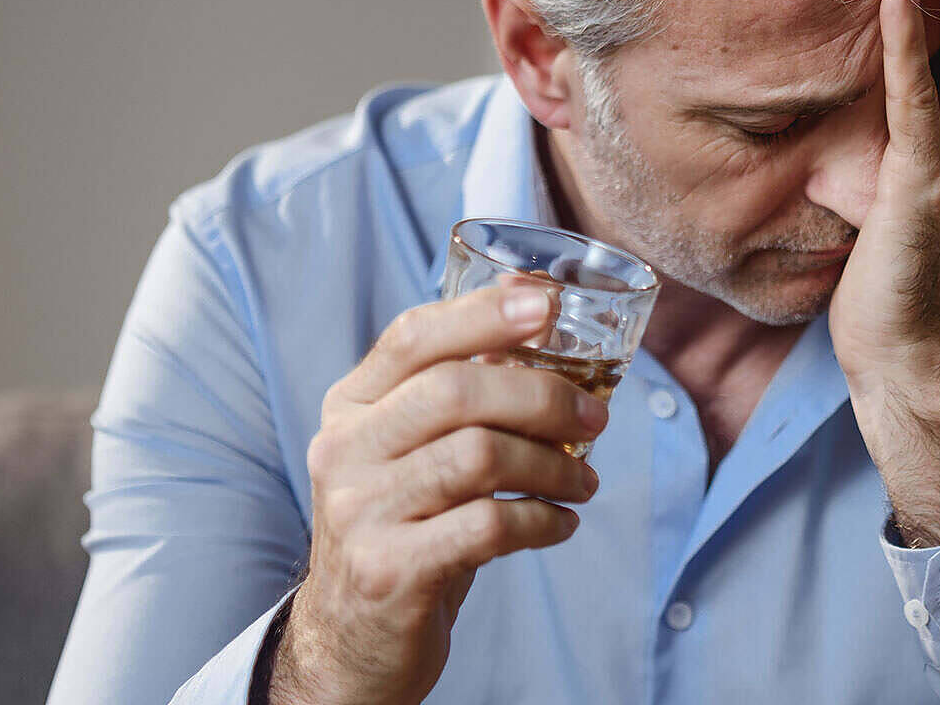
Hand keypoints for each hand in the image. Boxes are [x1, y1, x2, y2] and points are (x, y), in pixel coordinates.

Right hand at [269, 284, 608, 704]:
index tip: (547, 302)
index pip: (413, 336)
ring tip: (583, 481)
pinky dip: (542, 521)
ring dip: (553, 465)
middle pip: (456, 391)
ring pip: (480, 456)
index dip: (482, 312)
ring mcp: (360, 512)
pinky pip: (489, 527)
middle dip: (543, 397)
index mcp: (350, 406)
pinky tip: (560, 524)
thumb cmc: (403, 524)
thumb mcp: (411, 450)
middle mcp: (344, 450)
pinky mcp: (390, 571)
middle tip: (595, 418)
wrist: (350, 637)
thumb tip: (535, 305)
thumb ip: (459, 388)